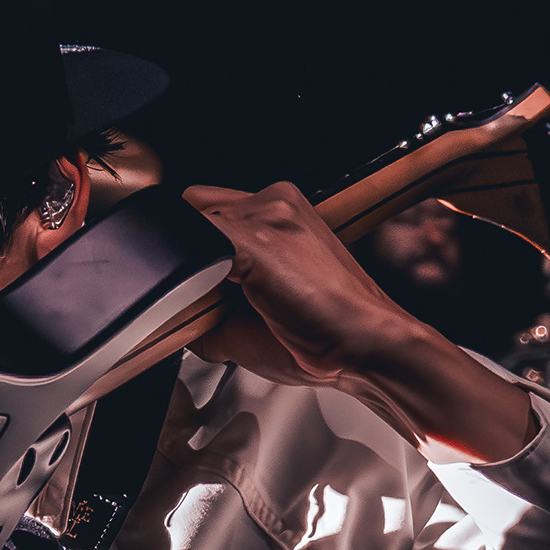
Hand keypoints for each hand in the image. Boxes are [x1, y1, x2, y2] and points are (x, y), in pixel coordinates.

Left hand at [180, 182, 535, 463]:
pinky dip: (188, 279)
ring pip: (191, 226)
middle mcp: (276, 202)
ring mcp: (267, 215)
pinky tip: (210, 303)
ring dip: (189, 267)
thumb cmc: (327, 336)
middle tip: (203, 296)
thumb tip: (181, 322)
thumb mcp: (262, 314)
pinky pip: (195, 248)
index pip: (208, 210)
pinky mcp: (257, 239)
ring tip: (217, 306)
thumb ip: (215, 309)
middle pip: (194, 209)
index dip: (195, 250)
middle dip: (189, 252)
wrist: (368, 347)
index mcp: (282, 211)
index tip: (194, 283)